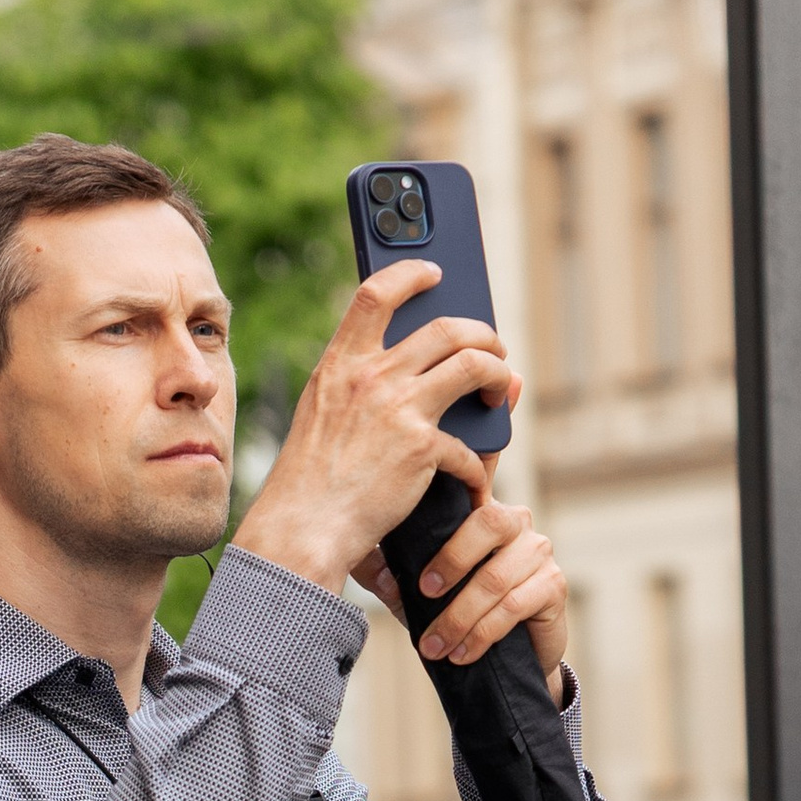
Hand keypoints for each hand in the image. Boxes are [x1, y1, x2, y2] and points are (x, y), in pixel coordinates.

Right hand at [232, 255, 515, 602]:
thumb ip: (360, 387)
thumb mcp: (322, 415)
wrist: (302, 528)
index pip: (376, 294)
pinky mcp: (422, 447)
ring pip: (474, 364)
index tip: (434, 272)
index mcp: (339, 365)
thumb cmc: (310, 482)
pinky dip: (476, 465)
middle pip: (448, 329)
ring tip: (498, 389)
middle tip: (492, 348)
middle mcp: (370, 377)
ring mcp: (398, 408)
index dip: (410, 273)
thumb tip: (412, 368)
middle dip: (482, 334)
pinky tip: (473, 479)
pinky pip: (469, 445)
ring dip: (498, 374)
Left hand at [364, 489, 569, 684]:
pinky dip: (482, 633)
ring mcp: (539, 552)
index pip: (468, 495)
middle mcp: (517, 524)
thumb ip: (397, 579)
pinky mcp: (554, 585)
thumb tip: (375, 572)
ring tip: (435, 646)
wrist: (514, 656)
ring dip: (460, 616)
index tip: (421, 573)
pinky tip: (464, 653)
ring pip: (496, 577)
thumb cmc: (466, 614)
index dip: (447, 516)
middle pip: (489, 524)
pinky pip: (514, 605)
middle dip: (451, 563)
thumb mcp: (425, 597)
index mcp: (483, 513)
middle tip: (424, 595)